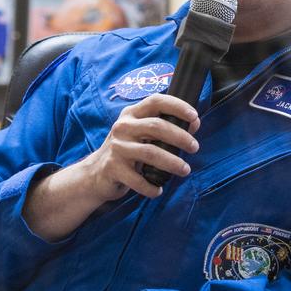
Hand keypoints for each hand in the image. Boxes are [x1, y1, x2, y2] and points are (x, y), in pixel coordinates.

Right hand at [74, 93, 201, 201]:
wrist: (96, 173)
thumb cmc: (128, 150)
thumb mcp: (142, 134)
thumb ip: (166, 126)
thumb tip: (194, 122)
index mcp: (132, 114)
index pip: (156, 101)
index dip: (177, 106)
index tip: (194, 116)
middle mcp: (122, 127)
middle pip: (157, 126)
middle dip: (181, 137)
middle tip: (194, 147)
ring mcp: (117, 147)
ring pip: (151, 152)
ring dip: (172, 163)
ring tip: (185, 170)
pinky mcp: (112, 168)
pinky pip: (138, 180)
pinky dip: (152, 187)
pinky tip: (158, 190)